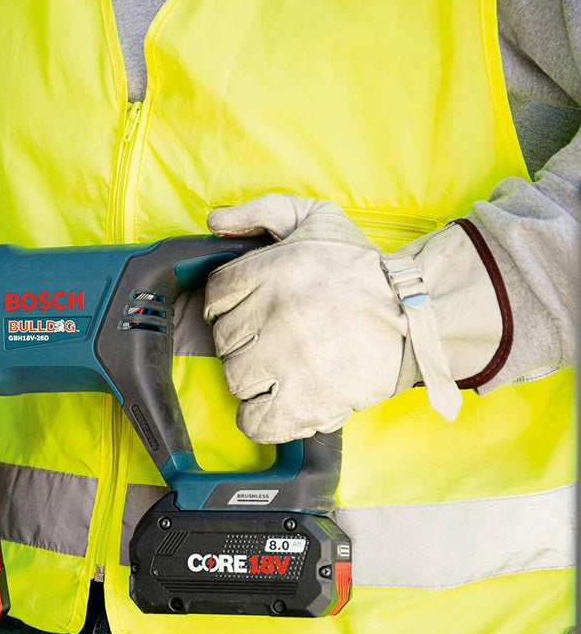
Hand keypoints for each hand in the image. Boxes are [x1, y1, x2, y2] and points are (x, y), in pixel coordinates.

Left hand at [203, 193, 501, 443]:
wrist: (419, 314)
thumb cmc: (362, 268)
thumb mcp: (314, 217)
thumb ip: (260, 211)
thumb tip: (214, 220)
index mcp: (271, 270)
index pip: (216, 294)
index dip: (229, 304)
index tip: (250, 310)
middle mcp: (273, 314)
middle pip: (223, 340)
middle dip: (244, 340)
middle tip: (274, 338)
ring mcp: (286, 361)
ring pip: (235, 379)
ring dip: (253, 378)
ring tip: (282, 369)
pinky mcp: (305, 401)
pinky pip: (254, 422)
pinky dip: (259, 420)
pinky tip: (278, 404)